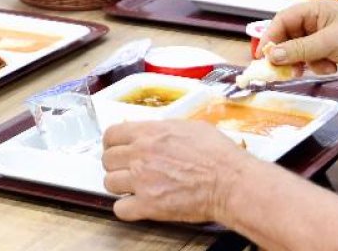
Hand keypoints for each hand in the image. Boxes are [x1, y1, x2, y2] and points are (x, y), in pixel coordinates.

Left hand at [102, 120, 247, 223]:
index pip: (112, 134)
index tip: (117, 149)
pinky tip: (137, 205)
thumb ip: (165, 129)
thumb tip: (155, 131)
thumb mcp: (190, 127)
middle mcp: (141, 155)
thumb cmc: (219, 156)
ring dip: (120, 187)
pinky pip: (120, 209)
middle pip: (107, 159)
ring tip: (134, 188)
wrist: (231, 182)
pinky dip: (126, 209)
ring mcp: (142, 181)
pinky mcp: (148, 205)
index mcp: (150, 134)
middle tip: (127, 170)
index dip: (112, 143)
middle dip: (116, 165)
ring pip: (109, 183)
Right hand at [263, 0, 337, 75]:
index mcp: (316, 9)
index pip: (283, 20)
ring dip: (303, 61)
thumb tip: (271, 55)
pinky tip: (331, 68)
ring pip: (299, 50)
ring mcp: (324, 35)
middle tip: (280, 70)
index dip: (270, 37)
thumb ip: (299, 49)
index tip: (261, 56)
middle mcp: (317, 20)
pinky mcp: (331, 50)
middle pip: (289, 36)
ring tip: (309, 70)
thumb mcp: (329, 43)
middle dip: (286, 53)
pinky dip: (316, 65)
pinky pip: (312, 58)